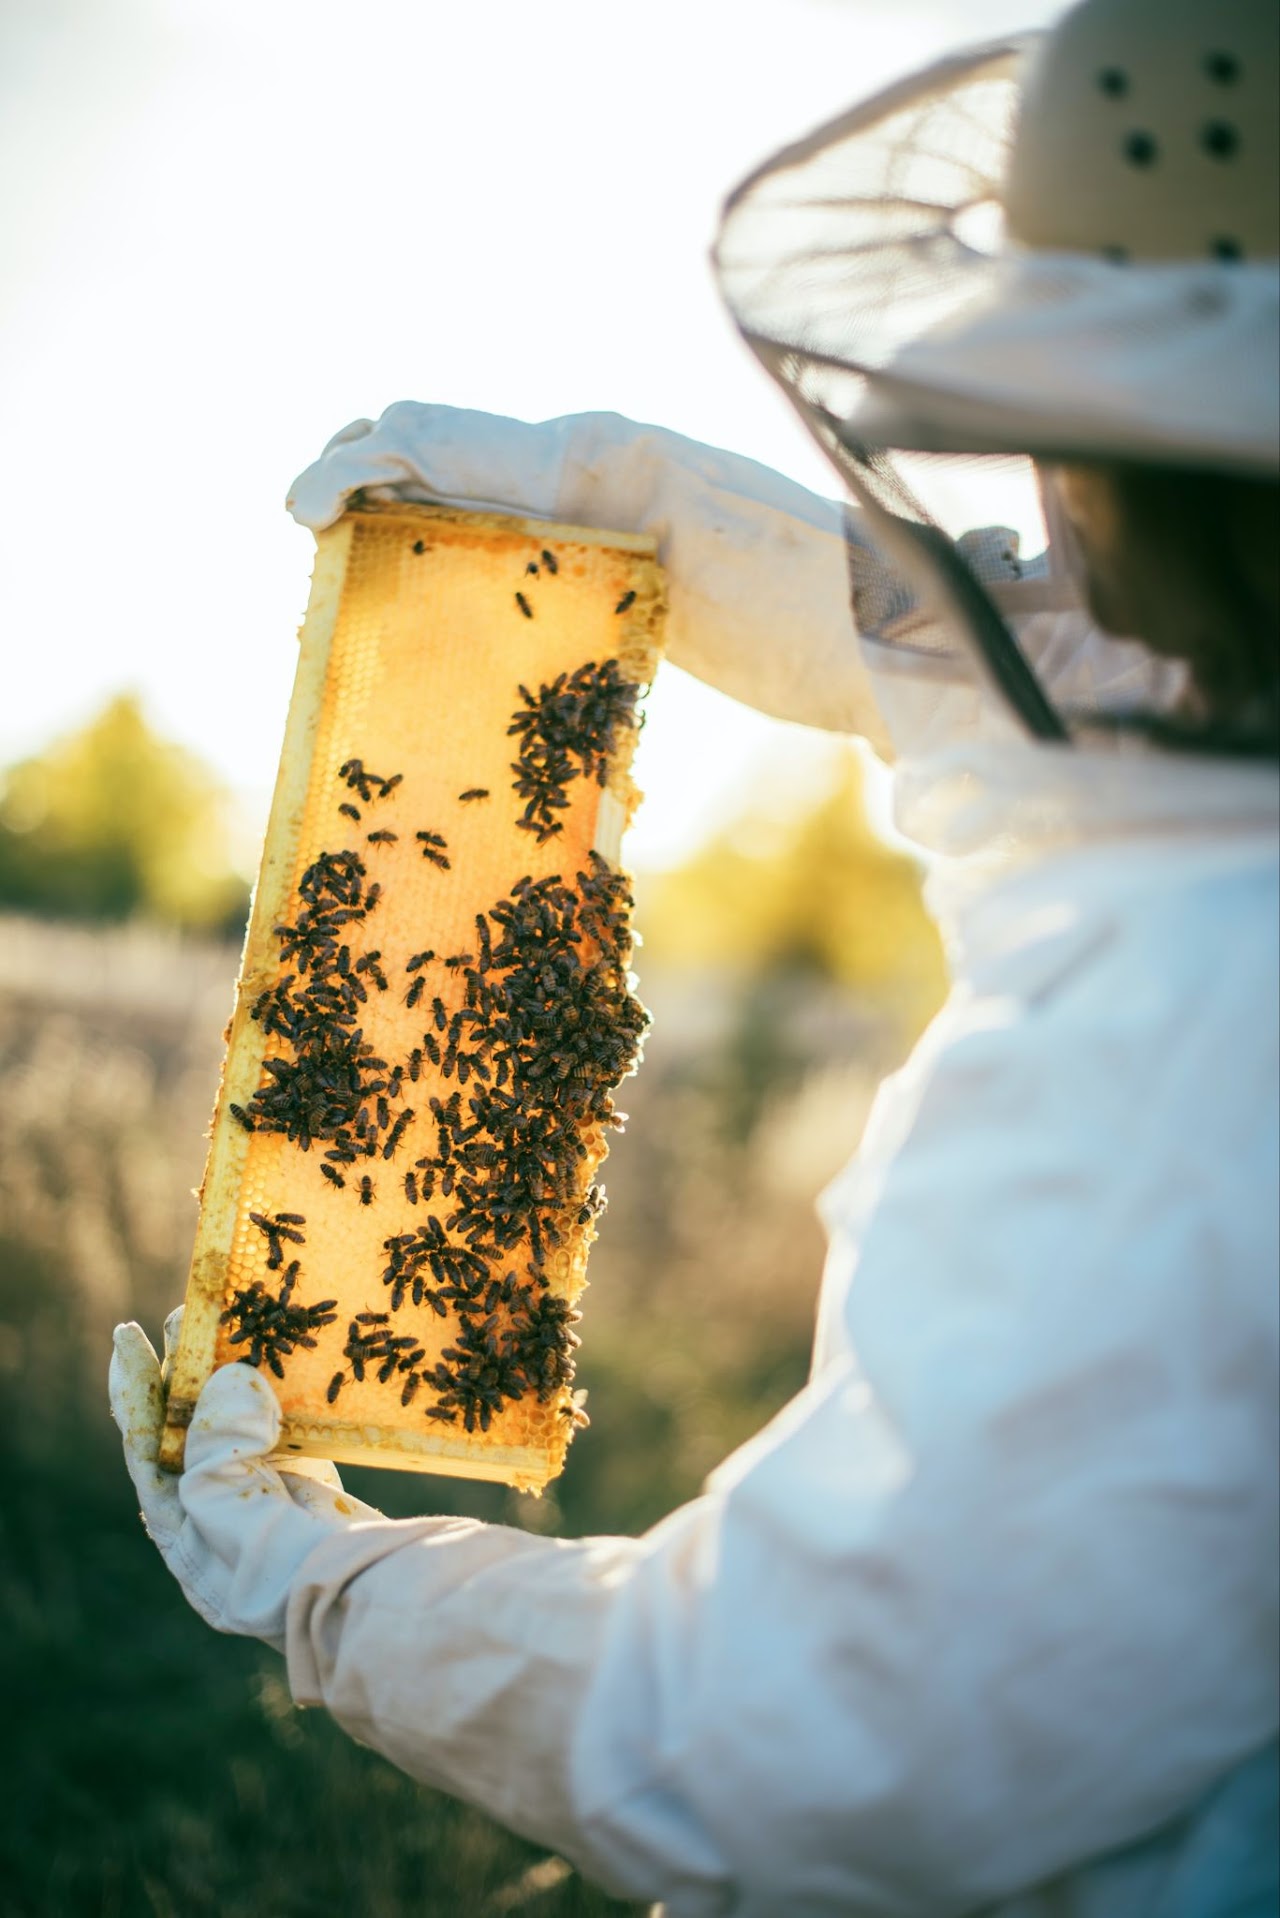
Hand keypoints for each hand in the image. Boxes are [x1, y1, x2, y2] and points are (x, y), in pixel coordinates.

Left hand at [109, 1309, 381, 1651]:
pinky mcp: (312, 1495)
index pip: (147, 1447)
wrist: (360, 1602)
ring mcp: (268, 1505)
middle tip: (191, 1315)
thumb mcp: (224, 1509)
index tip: (127, 1334)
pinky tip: (283, 1367)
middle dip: (188, 1372)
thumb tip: (233, 1377)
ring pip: (243, 1426)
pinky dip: (283, 1400)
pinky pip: (290, 1435)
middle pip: (193, 1430)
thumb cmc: (279, 1567)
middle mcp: (220, 1517)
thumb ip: (216, 1442)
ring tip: (236, 1324)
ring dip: (236, 1378)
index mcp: (185, 1531)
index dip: (135, 1389)